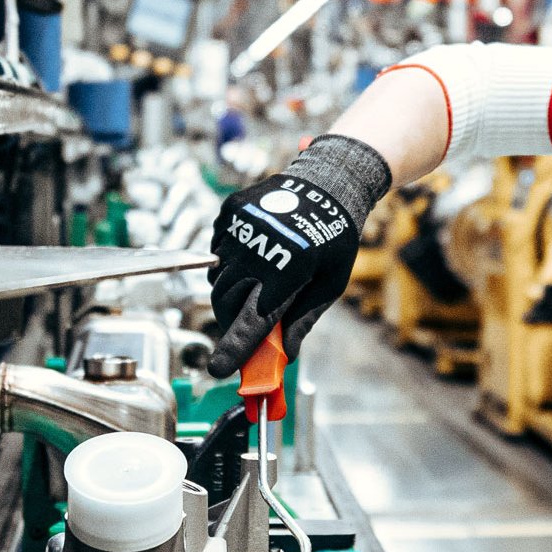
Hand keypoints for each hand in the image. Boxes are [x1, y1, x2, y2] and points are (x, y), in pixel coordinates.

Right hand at [205, 136, 391, 376]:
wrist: (327, 182)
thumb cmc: (335, 238)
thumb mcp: (331, 282)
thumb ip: (304, 318)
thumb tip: (284, 353)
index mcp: (292, 266)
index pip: (256, 318)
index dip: (236, 347)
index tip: (218, 370)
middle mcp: (261, 245)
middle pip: (227, 303)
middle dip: (233, 322)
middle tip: (247, 330)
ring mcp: (241, 226)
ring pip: (218, 279)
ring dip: (231, 294)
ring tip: (257, 284)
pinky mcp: (229, 212)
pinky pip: (216, 252)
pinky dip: (229, 265)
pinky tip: (254, 256)